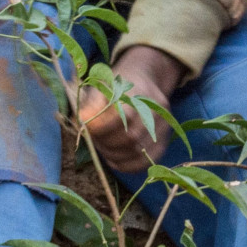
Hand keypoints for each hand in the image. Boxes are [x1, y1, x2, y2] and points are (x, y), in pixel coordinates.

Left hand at [79, 45, 186, 171]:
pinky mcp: (164, 139)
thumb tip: (83, 120)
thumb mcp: (103, 86)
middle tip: (95, 141)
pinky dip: (129, 166)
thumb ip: (93, 104)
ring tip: (104, 149)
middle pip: (131, 138)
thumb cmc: (118, 85)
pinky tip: (115, 161)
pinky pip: (148, 160)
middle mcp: (155, 111)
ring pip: (138, 151)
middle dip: (107, 144)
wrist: (144, 80)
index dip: (104, 128)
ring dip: (115, 156)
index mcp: (140, 93)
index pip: (124, 117)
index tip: (89, 129)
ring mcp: (162, 126)